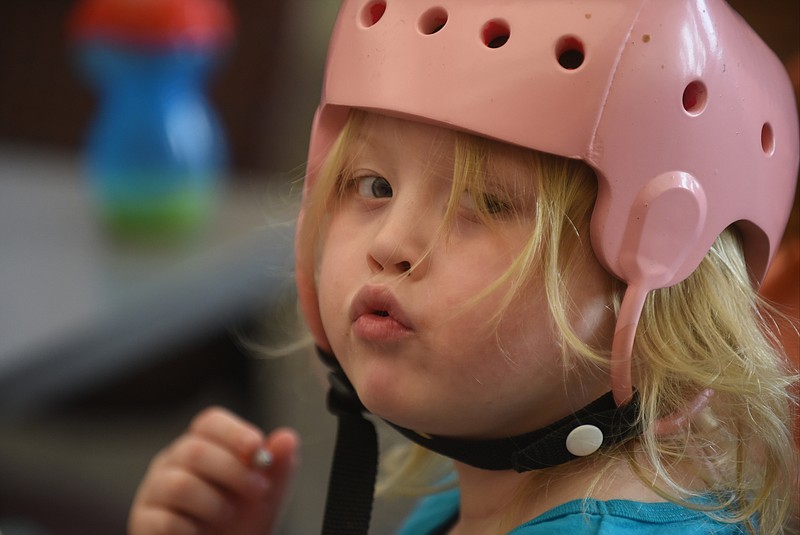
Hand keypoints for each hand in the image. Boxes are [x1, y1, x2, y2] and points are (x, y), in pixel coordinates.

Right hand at [128, 406, 298, 534]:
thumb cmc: (241, 521)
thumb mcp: (266, 493)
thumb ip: (278, 466)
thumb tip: (288, 438)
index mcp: (202, 444)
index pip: (210, 422)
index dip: (234, 432)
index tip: (257, 448)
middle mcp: (172, 461)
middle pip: (195, 449)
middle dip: (234, 470)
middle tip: (259, 490)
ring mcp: (153, 490)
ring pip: (179, 484)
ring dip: (214, 503)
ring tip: (228, 516)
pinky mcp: (143, 521)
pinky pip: (165, 520)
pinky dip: (191, 529)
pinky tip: (200, 533)